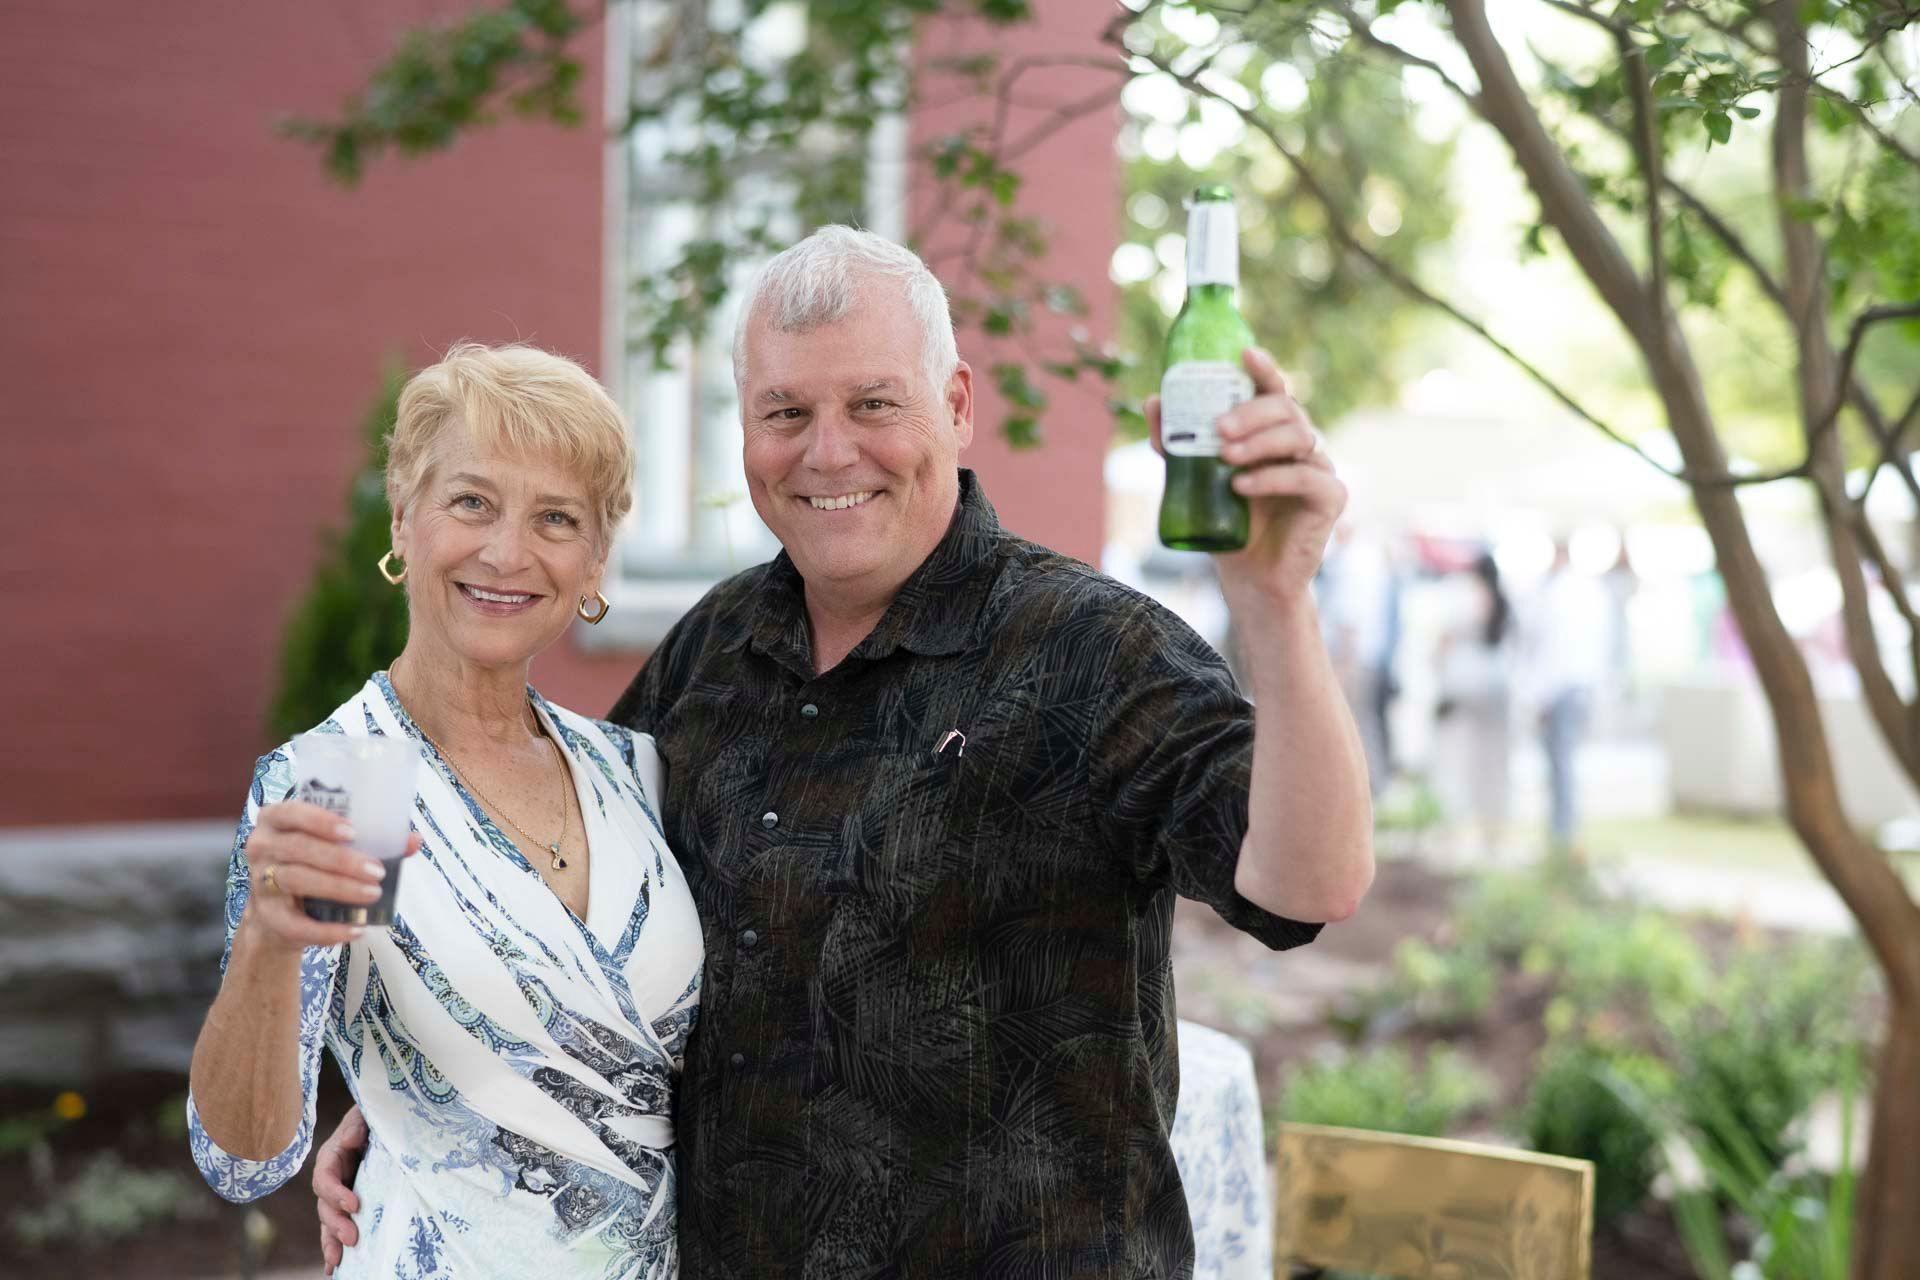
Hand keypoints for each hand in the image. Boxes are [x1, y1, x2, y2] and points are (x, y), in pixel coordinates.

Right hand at [238, 800, 421, 954]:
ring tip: (373, 894)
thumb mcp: (336, 847)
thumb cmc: (314, 865)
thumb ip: (373, 841)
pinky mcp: (267, 915)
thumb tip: (414, 839)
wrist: (279, 914)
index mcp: (278, 820)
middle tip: (377, 871)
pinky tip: (356, 929)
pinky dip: (327, 930)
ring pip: (297, 880)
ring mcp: (260, 881)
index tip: (353, 832)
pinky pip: (295, 924)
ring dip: (339, 888)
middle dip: (342, 860)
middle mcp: (262, 846)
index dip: (320, 820)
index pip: (292, 811)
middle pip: (299, 848)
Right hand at [314, 1104, 368, 1273]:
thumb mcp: (364, 1116)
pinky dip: (333, 1247)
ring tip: (337, 1262)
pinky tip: (335, 1267)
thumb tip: (350, 1141)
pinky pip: (336, 1228)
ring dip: (330, 1242)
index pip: (325, 1178)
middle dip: (336, 1224)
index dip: (336, 1193)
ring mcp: (337, 1195)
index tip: (354, 1205)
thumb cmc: (371, 1119)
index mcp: (331, 1158)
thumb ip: (356, 1126)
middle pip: (324, 1206)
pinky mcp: (347, 1207)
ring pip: (327, 1222)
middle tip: (352, 1238)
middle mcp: (330, 1180)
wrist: (380, 1125)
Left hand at [1146, 346, 1343, 607]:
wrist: (1249, 576)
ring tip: (1225, 458)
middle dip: (1251, 412)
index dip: (1264, 368)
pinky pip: (1307, 476)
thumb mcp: (1192, 480)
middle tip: (1218, 428)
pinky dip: (1272, 478)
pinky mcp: (1330, 497)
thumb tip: (1153, 401)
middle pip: (1286, 408)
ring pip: (1299, 435)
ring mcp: (1320, 467)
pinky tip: (1242, 487)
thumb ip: (1175, 443)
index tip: (1244, 353)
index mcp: (1272, 432)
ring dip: (1259, 442)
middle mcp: (1301, 443)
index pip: (1273, 389)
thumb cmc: (1225, 522)